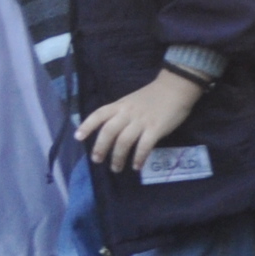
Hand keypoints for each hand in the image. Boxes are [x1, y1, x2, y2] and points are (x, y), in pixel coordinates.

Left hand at [76, 70, 204, 174]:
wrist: (176, 87)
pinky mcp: (156, 128)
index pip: (99, 114)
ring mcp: (142, 121)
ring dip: (118, 157)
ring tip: (116, 168)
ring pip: (124, 141)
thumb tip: (110, 133)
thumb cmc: (152, 96)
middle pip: (109, 131)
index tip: (78, 137)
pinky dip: (139, 158)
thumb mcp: (130, 101)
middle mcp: (127, 113)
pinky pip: (144, 146)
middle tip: (97, 160)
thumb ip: (120, 114)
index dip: (87, 125)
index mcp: (119, 105)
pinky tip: (136, 166)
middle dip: (100, 147)